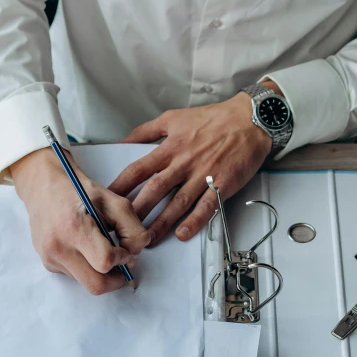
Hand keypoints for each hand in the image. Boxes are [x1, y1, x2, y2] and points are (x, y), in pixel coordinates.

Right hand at [11, 148, 151, 294]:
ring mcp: (50, 258)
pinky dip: (87, 268)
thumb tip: (135, 254)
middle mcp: (58, 247)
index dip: (121, 259)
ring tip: (103, 250)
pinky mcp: (47, 263)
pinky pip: (75, 276)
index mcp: (75, 228)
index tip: (124, 249)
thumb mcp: (112, 201)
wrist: (42, 186)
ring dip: (101, 273)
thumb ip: (132, 228)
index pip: (105, 261)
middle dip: (115, 280)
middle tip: (123, 266)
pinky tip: (85, 248)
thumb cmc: (79, 190)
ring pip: (86, 283)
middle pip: (96, 285)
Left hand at [108, 92, 272, 243]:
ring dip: (161, 222)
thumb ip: (147, 131)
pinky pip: (206, 206)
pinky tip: (182, 234)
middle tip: (123, 228)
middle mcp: (183, 163)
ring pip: (178, 202)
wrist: (249, 120)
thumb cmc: (213, 119)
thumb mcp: (174, 118)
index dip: (121, 187)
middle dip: (137, 211)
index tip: (107, 201)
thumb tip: (123, 142)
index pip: (138, 170)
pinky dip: (194, 221)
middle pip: (154, 190)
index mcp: (170, 147)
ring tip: (147, 239)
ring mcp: (203, 175)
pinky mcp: (223, 184)